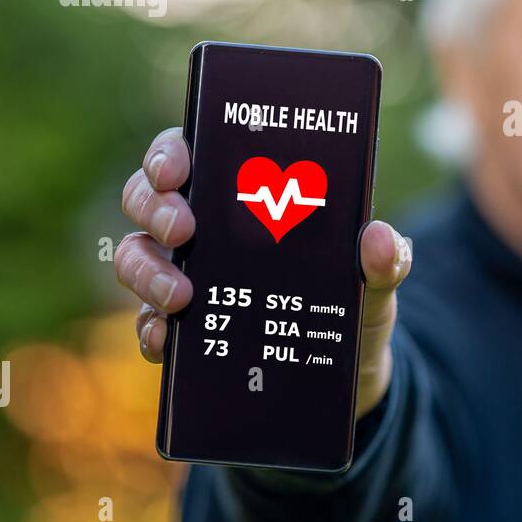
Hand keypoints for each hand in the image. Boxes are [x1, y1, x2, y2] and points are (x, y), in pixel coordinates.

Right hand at [116, 126, 410, 418]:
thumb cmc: (356, 301)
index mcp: (246, 193)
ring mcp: (187, 276)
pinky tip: (166, 339)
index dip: (170, 151)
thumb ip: (385, 258)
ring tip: (180, 295)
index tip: (176, 166)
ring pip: (136, 256)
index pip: (191, 151)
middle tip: (183, 229)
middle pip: (148, 197)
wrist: (349, 371)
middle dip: (154, 206)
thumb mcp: (377, 279)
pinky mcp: (185, 329)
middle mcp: (206, 228)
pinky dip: (150, 330)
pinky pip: (147, 324)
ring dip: (146, 270)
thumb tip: (379, 238)